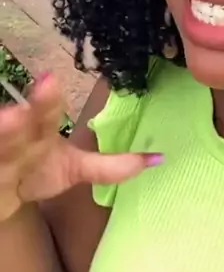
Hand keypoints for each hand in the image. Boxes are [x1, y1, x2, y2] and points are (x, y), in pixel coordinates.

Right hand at [0, 73, 162, 222]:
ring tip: (5, 122)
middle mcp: (17, 141)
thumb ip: (113, 166)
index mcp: (40, 132)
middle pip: (13, 128)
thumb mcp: (76, 170)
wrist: (2, 194)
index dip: (47, 97)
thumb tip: (160, 159)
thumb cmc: (41, 172)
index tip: (51, 77)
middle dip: (14, 121)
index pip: (44, 112)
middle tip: (18, 113)